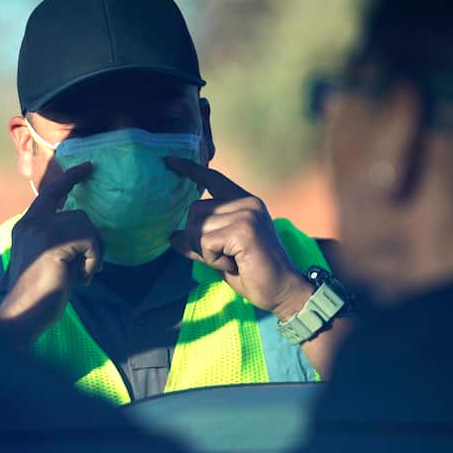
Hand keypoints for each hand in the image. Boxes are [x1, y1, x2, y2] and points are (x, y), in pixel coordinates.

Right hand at [0, 163, 101, 343]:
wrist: (22, 316)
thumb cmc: (38, 295)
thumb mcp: (49, 261)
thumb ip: (61, 242)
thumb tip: (89, 236)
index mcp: (27, 226)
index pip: (51, 192)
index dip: (70, 177)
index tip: (88, 167)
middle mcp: (31, 223)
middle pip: (79, 215)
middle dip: (93, 242)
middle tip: (91, 267)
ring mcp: (40, 231)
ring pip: (87, 227)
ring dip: (93, 255)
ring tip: (81, 276)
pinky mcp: (52, 243)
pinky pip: (90, 241)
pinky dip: (92, 262)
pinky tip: (82, 279)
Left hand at [166, 158, 312, 320]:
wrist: (282, 291)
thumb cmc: (252, 273)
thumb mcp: (220, 253)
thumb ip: (200, 240)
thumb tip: (173, 236)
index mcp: (245, 202)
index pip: (213, 179)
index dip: (190, 170)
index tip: (170, 161)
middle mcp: (247, 203)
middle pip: (195, 210)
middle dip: (196, 239)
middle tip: (222, 256)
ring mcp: (247, 214)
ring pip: (198, 227)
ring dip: (206, 251)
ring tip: (230, 260)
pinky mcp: (243, 230)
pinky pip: (206, 243)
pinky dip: (213, 259)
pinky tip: (233, 264)